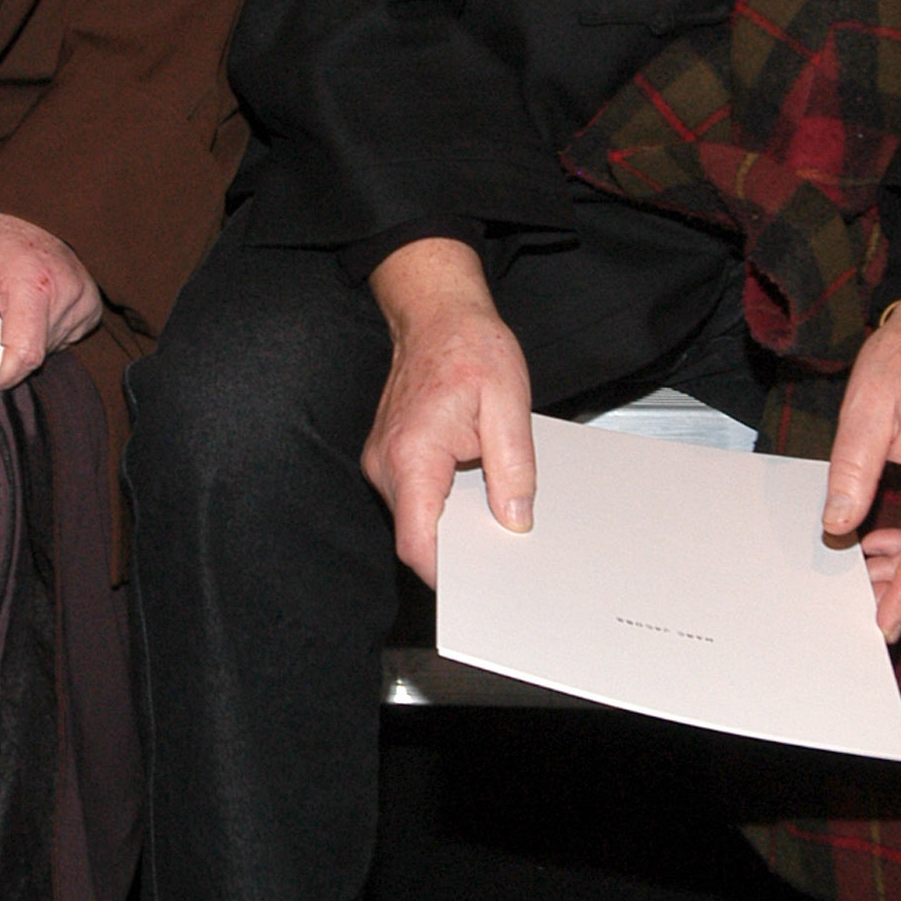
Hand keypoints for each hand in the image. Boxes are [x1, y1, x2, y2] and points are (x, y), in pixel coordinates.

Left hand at [0, 210, 100, 386]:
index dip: (1, 374)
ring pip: (48, 350)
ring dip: (24, 341)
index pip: (23, 354)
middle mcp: (67, 295)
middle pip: (34, 353)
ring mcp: (84, 304)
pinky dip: (41, 333)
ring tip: (11, 309)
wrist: (32, 213)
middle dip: (6, 352)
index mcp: (34, 284)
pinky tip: (31, 310)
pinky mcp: (92, 310)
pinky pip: (62, 339)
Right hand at [362, 237, 534, 585]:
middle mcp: (387, 462)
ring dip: (451, 526)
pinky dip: (443, 505)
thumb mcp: (508, 402)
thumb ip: (513, 465)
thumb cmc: (468, 346)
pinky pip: (415, 499)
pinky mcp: (391, 458)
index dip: (446, 573)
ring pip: (416, 519)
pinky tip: (475, 492)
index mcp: (413, 453)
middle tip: (501, 553)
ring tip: (493, 514)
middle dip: (458, 551)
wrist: (437, 315)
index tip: (478, 586)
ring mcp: (384, 461)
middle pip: (417, 535)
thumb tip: (516, 518)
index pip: (417, 541)